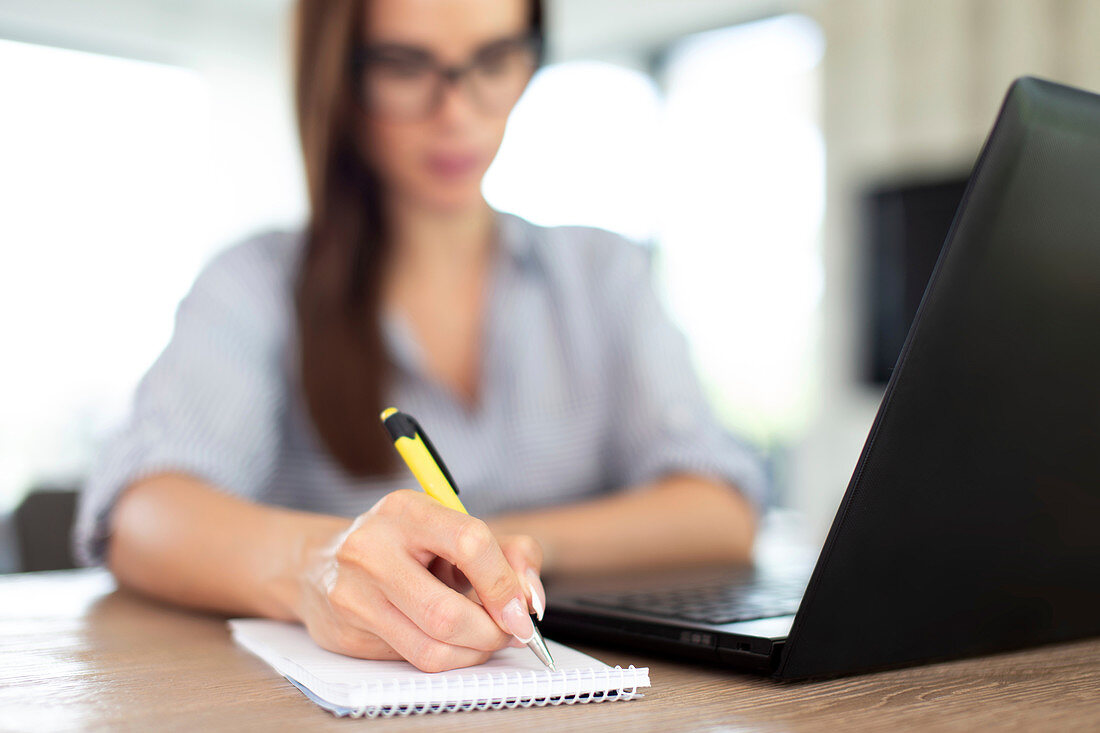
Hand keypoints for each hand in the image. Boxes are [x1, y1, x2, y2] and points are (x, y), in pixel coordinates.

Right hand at [295, 489, 546, 671]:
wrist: (322, 562)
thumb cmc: (402, 544)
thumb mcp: (454, 529)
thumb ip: (507, 552)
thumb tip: (530, 598)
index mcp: (406, 511)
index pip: (469, 543)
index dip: (505, 584)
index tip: (523, 610)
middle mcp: (372, 549)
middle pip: (447, 613)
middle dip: (492, 633)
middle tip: (510, 633)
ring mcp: (353, 594)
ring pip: (432, 648)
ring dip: (474, 653)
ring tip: (484, 639)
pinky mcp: (346, 632)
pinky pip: (413, 659)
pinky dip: (448, 658)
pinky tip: (452, 642)